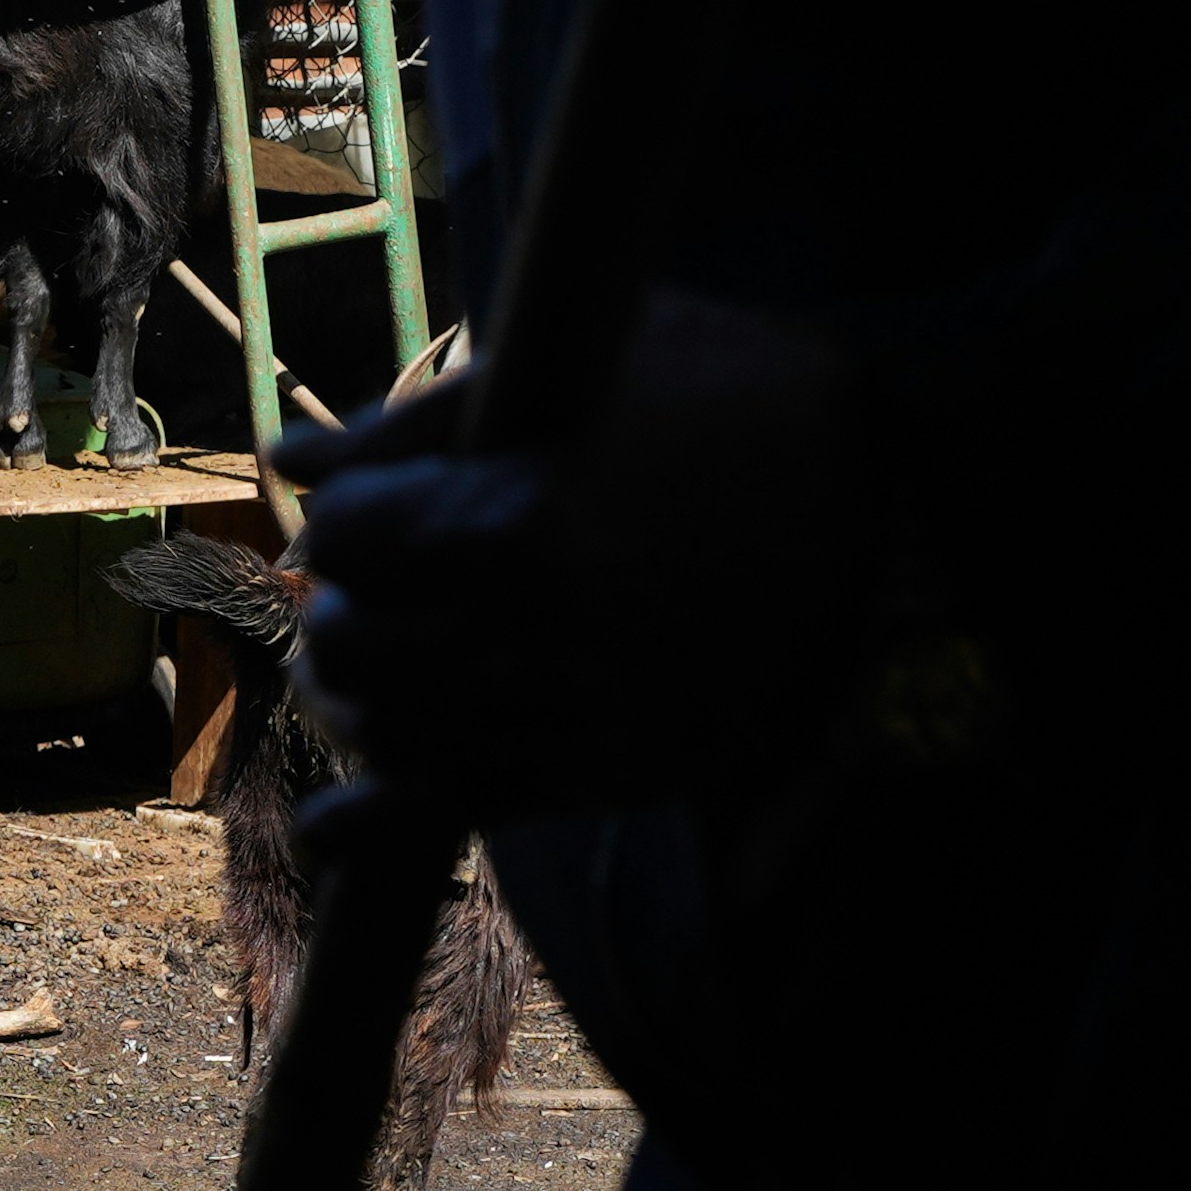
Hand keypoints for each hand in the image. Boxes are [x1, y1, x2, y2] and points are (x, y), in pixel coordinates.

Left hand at [281, 286, 861, 812]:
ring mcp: (574, 708)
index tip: (365, 508)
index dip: (346, 518)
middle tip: (361, 593)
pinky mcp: (609, 770)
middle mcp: (535, 626)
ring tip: (360, 672)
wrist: (898, 512)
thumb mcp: (587, 367)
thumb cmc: (740, 402)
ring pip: (394, 731)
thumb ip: (425, 418)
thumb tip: (292, 461)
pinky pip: (458, 812)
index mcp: (521, 515)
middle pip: (355, 639)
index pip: (350, 537)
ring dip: (355, 703)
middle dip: (343, 610)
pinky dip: (377, 822)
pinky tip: (336, 823)